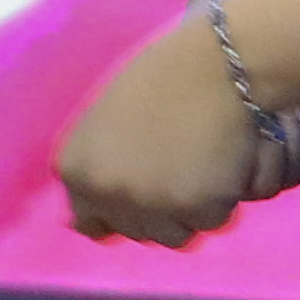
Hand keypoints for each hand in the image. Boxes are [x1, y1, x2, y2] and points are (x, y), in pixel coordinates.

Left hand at [59, 18, 282, 247]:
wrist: (216, 64)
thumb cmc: (161, 82)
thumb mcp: (103, 126)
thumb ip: (95, 170)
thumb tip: (81, 228)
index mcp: (74, 170)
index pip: (91, 223)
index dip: (124, 210)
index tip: (146, 189)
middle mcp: (103, 192)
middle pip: (138, 232)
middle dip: (160, 210)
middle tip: (182, 166)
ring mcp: (148, 202)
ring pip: (176, 234)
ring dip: (193, 209)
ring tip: (201, 162)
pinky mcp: (194, 207)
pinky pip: (214, 220)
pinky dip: (224, 199)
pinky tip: (222, 160)